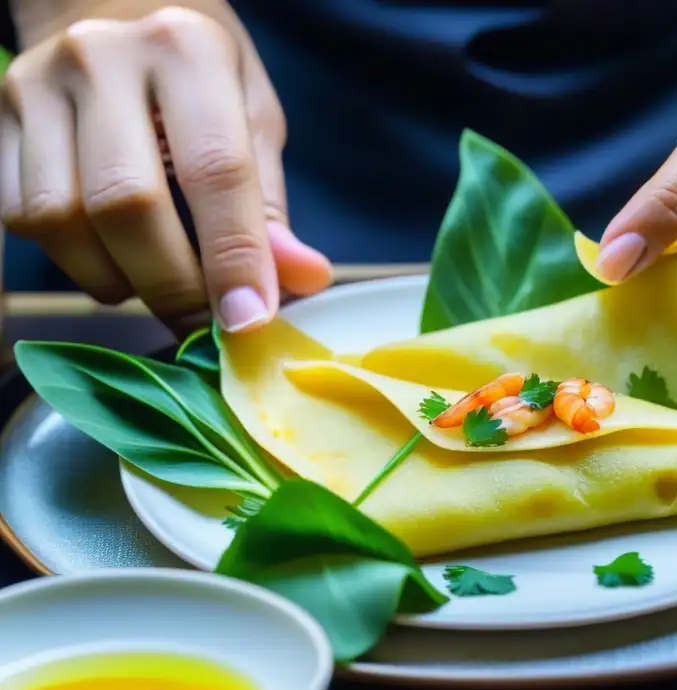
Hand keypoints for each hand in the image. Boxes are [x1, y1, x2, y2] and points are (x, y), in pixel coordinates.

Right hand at [0, 5, 332, 333]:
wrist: (111, 7)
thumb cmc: (199, 74)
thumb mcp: (253, 118)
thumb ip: (268, 204)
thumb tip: (300, 281)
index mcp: (187, 50)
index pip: (214, 170)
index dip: (233, 257)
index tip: (248, 322)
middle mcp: (103, 59)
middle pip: (127, 204)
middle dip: (172, 285)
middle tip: (204, 322)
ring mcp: (38, 86)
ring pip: (62, 220)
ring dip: (118, 279)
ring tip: (159, 282)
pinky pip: (25, 218)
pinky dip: (76, 261)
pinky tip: (113, 256)